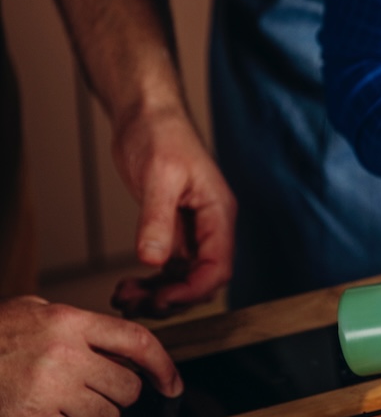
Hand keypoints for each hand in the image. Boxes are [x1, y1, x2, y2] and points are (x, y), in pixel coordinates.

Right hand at [0, 296, 181, 416]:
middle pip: (129, 389)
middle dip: (116, 396)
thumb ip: (81, 326)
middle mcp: (65, 353)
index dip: (164, 366)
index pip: (138, 342)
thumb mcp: (35, 313)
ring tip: (62, 404)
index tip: (173, 385)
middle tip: (89, 391)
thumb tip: (127, 350)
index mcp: (70, 322)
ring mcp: (49, 388)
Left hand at [110, 104, 235, 317]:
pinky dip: (151, 281)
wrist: (146, 112)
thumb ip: (157, 220)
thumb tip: (153, 260)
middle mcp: (211, 227)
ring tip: (125, 298)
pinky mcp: (174, 231)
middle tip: (137, 304)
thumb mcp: (158, 176)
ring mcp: (194, 232)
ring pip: (183, 278)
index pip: (218, 267)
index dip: (193, 290)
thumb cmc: (161, 132)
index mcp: (219, 214)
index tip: (163, 300)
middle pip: (202, 280)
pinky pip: (169, 268)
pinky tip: (129, 287)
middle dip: (172, 298)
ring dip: (157, 294)